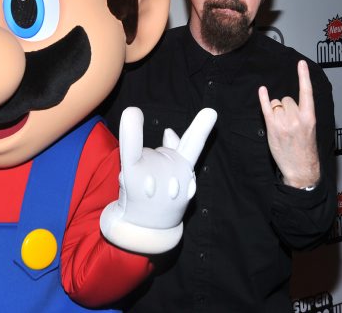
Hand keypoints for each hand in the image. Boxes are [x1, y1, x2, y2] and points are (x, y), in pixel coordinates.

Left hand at [100, 106, 215, 253]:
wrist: (146, 229)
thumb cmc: (162, 198)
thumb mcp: (175, 176)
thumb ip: (177, 150)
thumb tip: (170, 131)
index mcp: (186, 173)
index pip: (194, 146)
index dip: (202, 129)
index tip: (211, 111)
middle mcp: (172, 176)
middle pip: (163, 151)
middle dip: (154, 165)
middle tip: (154, 189)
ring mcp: (152, 176)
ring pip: (147, 152)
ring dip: (142, 167)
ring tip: (143, 191)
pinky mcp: (132, 177)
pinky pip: (131, 148)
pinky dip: (131, 131)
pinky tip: (133, 113)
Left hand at [258, 60, 319, 188]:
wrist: (301, 168)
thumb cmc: (306, 149)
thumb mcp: (310, 129)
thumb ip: (303, 114)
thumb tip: (290, 103)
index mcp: (309, 117)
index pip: (307, 92)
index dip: (304, 76)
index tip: (301, 64)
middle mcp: (297, 118)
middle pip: (286, 99)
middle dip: (285, 107)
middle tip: (288, 123)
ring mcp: (284, 123)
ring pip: (277, 104)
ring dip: (276, 111)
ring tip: (282, 126)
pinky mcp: (273, 128)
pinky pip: (266, 108)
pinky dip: (263, 98)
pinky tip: (262, 90)